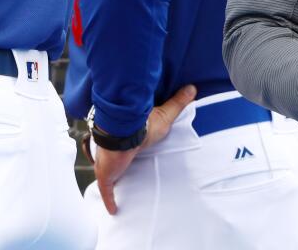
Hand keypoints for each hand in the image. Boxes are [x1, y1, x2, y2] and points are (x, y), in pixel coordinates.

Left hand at [94, 84, 195, 214]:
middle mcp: (112, 150)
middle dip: (115, 163)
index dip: (124, 147)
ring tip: (117, 185)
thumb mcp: (165, 115)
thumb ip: (177, 103)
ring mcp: (107, 164)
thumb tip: (192, 87)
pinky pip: (107, 191)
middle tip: (121, 168)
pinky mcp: (106, 175)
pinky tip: (113, 210)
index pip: (122, 143)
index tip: (127, 150)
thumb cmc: (142, 123)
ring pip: (107, 173)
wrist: (123, 131)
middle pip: (112, 159)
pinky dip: (110, 199)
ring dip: (111, 178)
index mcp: (124, 136)